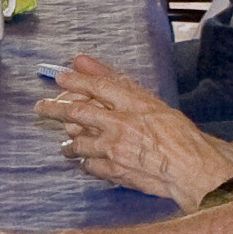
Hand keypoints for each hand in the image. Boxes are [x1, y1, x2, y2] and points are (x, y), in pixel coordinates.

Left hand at [35, 52, 232, 209]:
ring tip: (67, 144)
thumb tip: (84, 61)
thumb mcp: (154, 103)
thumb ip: (118, 82)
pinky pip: (88, 165)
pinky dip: (85, 162)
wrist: (191, 171)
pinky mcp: (113, 172)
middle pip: (75, 112)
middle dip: (53, 109)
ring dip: (69, 142)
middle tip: (41, 108)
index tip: (60, 78)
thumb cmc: (181, 137)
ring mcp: (114, 150)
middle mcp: (120, 124)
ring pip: (77, 143)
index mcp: (134, 104)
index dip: (75, 80)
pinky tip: (88, 161)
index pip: (96, 86)